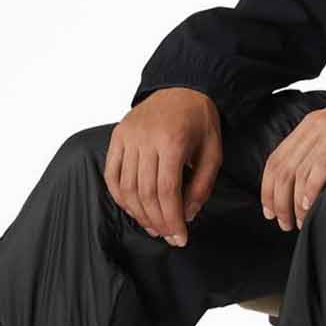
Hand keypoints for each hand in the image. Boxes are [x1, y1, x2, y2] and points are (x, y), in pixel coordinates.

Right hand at [105, 88, 221, 246]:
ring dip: (139, 213)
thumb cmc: (200, 121)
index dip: (172, 219)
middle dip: (158, 221)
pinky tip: (134, 210)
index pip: (167, 191)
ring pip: (126, 187)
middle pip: (146, 193)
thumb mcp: (213, 153)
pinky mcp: (117, 136)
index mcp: (173, 140)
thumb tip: (187, 215)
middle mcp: (146, 138)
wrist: (183, 87)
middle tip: (168, 236)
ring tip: (153, 227)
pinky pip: (112, 175)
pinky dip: (120, 197)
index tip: (180, 238)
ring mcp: (128, 136)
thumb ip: (202, 186)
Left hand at [261, 93, 325, 230]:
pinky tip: (310, 206)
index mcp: (309, 125)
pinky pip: (320, 169)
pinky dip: (311, 190)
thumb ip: (319, 150)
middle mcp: (314, 126)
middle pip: (282, 169)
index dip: (267, 188)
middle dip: (278, 201)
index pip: (276, 159)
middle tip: (282, 223)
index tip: (268, 211)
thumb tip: (302, 182)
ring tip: (298, 222)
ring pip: (298, 172)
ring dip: (294, 202)